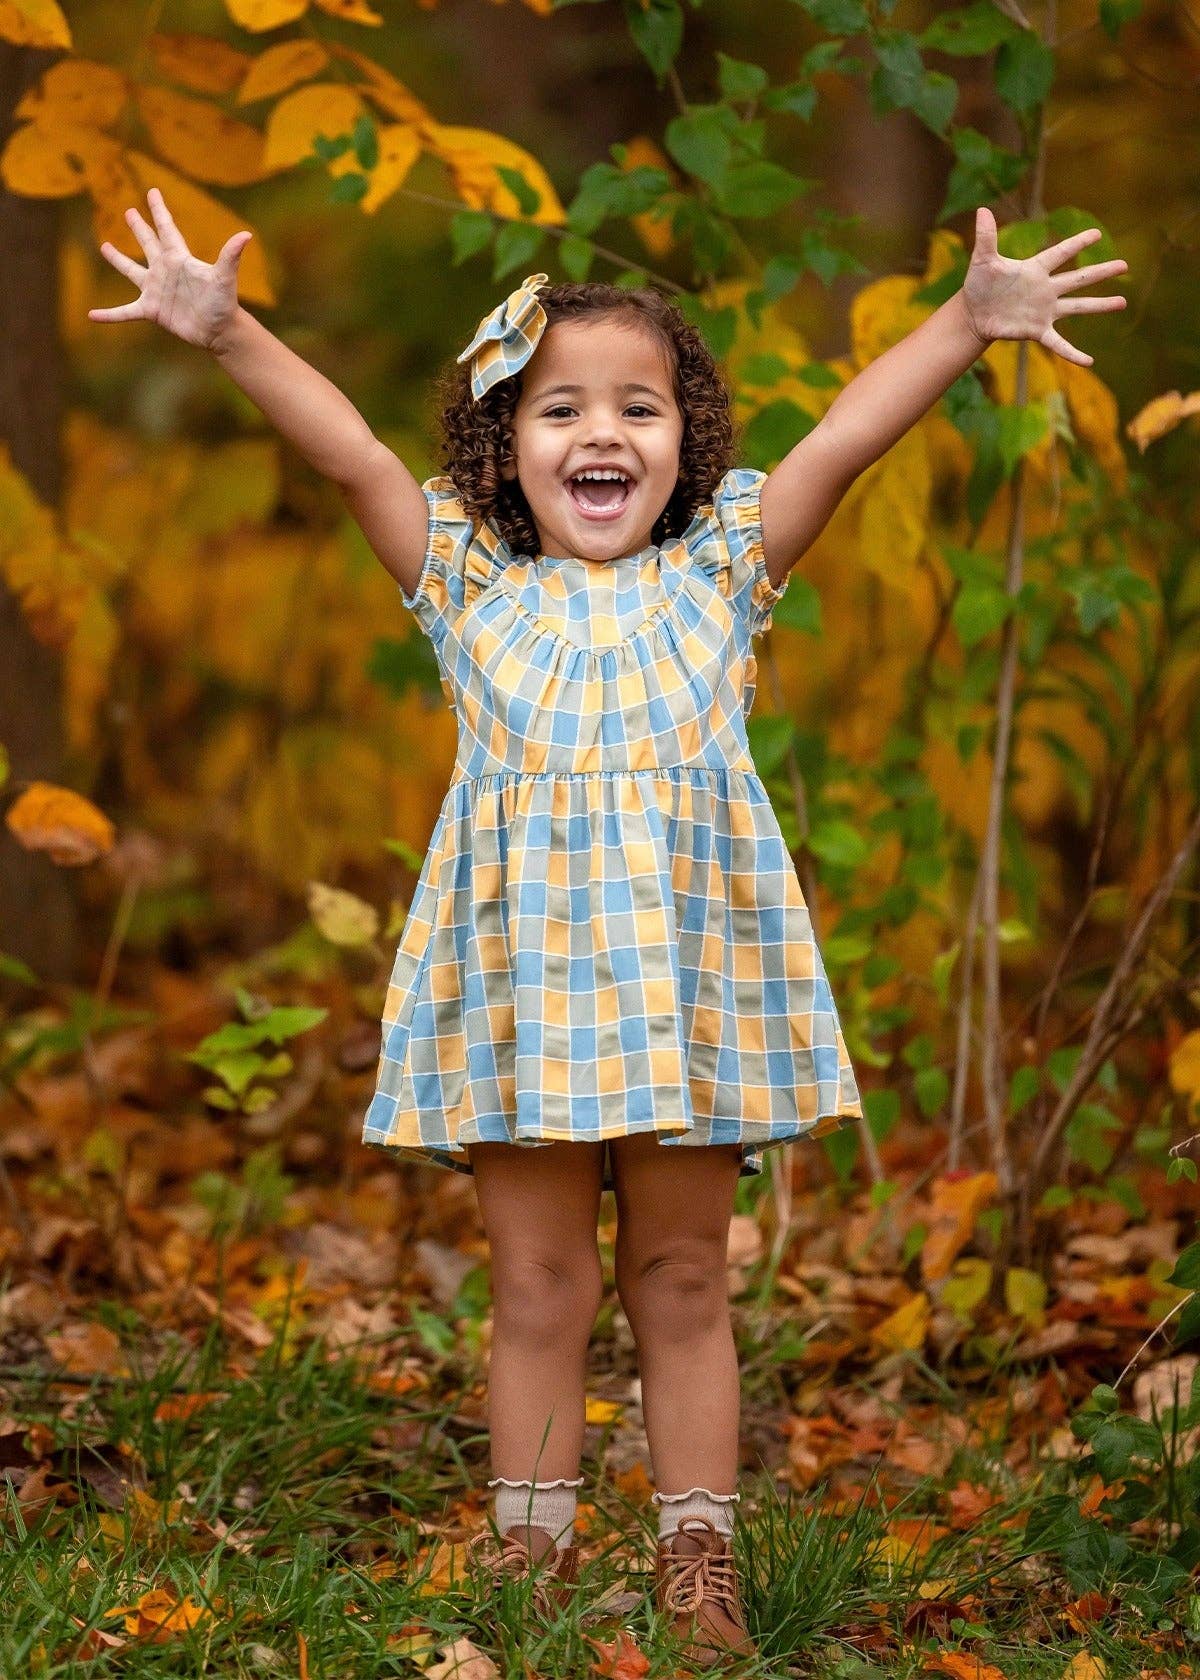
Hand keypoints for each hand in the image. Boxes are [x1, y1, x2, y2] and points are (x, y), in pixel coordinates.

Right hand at [88, 186, 252, 351]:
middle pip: (148, 244)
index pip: (166, 229)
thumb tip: (246, 235)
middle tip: (129, 212)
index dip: (159, 210)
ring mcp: (156, 290)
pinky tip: (92, 315)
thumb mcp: (223, 277)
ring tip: (104, 247)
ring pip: (131, 271)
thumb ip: (230, 255)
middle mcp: (165, 271)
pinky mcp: (151, 310)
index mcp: (179, 259)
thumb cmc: (223, 303)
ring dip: (118, 260)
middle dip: (139, 228)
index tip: (152, 192)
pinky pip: (125, 312)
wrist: (219, 331)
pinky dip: (110, 314)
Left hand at [960, 205, 1127, 367]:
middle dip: (1101, 272)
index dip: (1077, 243)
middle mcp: (1046, 289)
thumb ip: (986, 237)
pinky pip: (1059, 343)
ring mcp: (1044, 311)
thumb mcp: (982, 260)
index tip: (1097, 233)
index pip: (1060, 252)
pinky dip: (1073, 353)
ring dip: (1100, 306)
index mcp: (1035, 269)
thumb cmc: (979, 285)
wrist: (974, 314)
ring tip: (1123, 302)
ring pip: (1078, 307)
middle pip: (1078, 278)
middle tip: (1125, 264)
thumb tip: (982, 210)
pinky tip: (1089, 361)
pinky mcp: (1037, 330)